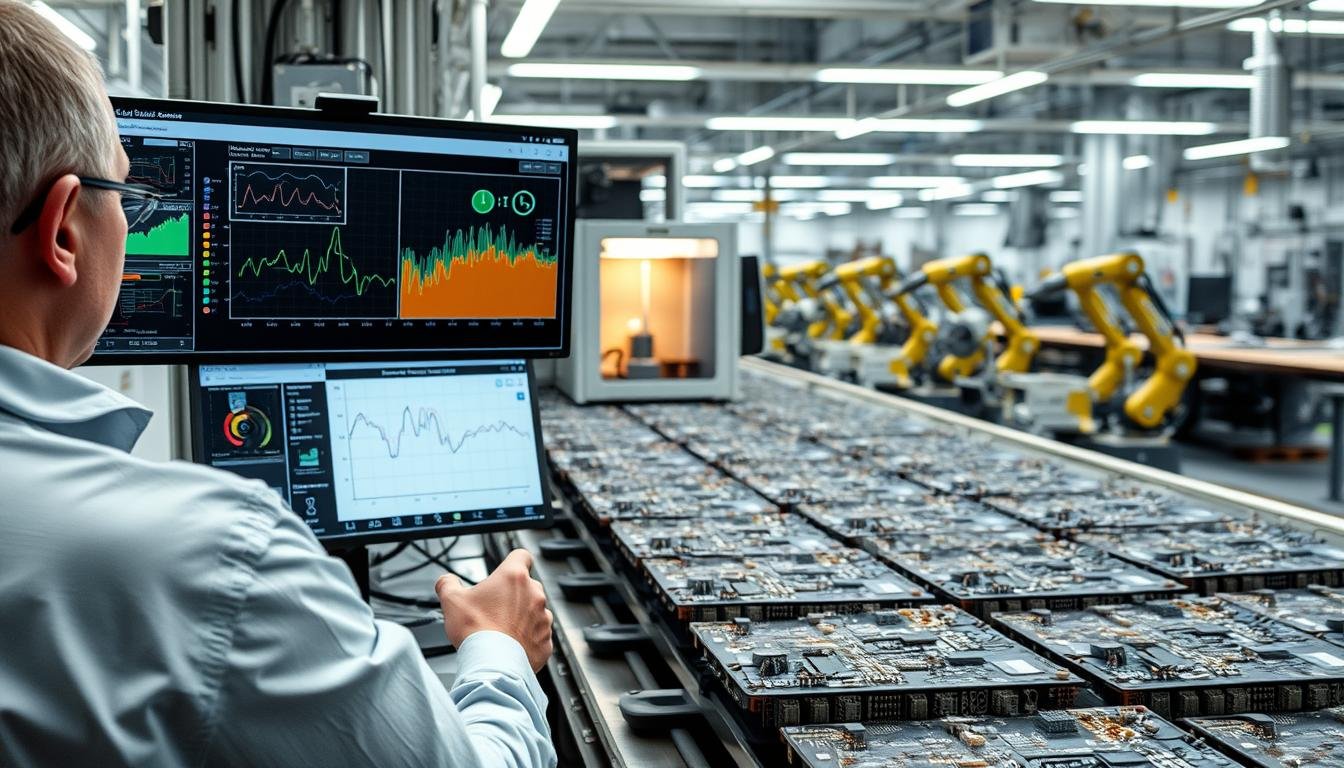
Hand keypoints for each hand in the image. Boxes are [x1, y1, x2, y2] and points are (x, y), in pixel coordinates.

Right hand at [435, 548, 553, 671]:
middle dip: (513, 594)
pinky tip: (511, 644)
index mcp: (514, 577)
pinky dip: (528, 638)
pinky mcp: (546, 640)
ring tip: (502, 629)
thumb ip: (447, 584)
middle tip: (494, 608)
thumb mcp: (451, 600)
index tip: (505, 571)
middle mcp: (534, 594)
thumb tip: (446, 581)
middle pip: (527, 586)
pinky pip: (539, 634)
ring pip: (535, 611)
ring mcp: (543, 618)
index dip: (512, 562)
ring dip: (522, 616)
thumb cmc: (475, 631)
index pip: (521, 556)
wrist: (491, 664)